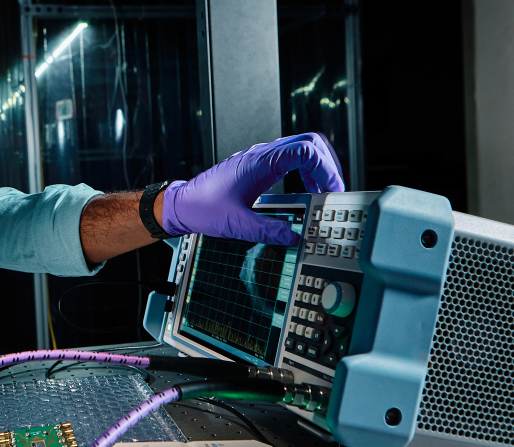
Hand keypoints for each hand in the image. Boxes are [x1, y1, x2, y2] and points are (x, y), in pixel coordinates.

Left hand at [162, 132, 344, 244]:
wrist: (182, 204)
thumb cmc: (202, 208)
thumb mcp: (238, 223)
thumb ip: (268, 230)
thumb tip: (293, 236)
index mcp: (260, 162)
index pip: (306, 149)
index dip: (325, 167)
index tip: (331, 188)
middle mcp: (261, 154)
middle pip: (308, 143)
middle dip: (326, 164)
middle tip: (332, 188)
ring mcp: (259, 158)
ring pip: (299, 149)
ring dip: (314, 168)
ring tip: (320, 192)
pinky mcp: (256, 166)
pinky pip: (288, 159)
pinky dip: (301, 172)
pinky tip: (301, 192)